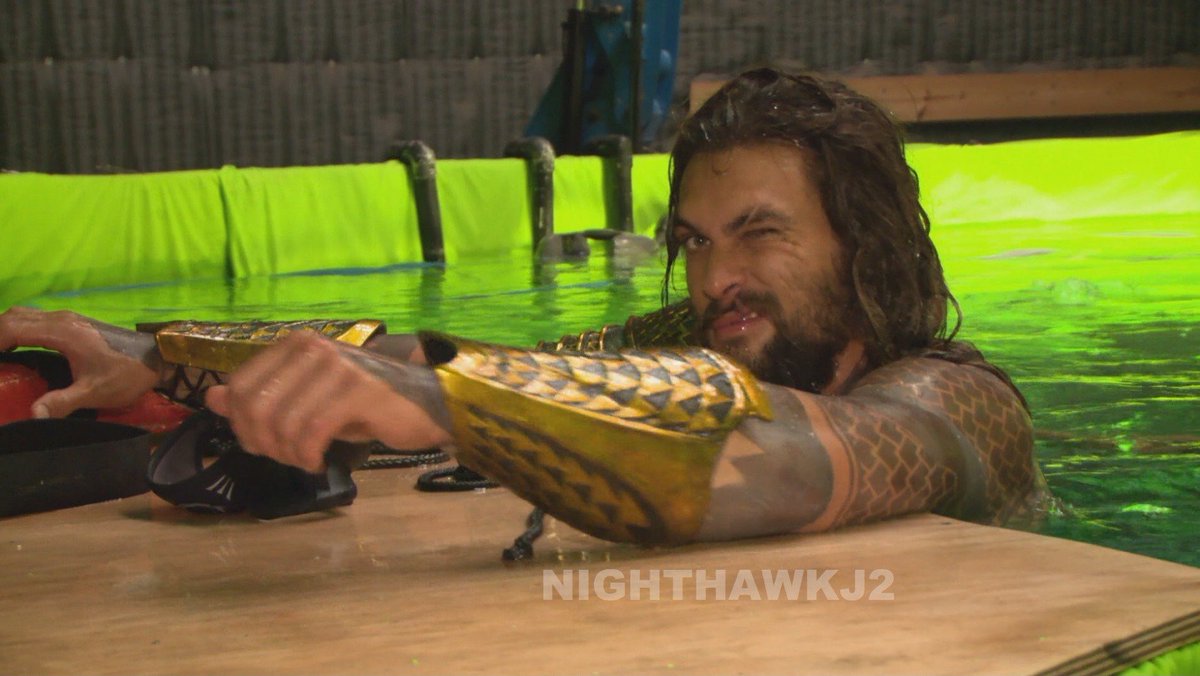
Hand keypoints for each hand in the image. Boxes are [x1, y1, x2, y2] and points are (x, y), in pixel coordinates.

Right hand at [0, 307, 158, 416]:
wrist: (157, 359)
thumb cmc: (126, 374)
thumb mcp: (94, 392)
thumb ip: (62, 402)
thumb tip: (33, 414)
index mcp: (62, 332)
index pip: (12, 328)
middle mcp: (62, 319)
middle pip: (14, 316)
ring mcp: (69, 319)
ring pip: (25, 314)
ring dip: (6, 329)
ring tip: (0, 353)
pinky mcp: (74, 323)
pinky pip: (36, 318)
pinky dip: (19, 328)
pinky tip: (16, 347)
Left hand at [205, 331, 450, 472]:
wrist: (426, 403)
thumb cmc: (366, 404)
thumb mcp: (307, 399)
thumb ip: (261, 397)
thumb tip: (212, 399)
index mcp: (296, 344)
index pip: (241, 386)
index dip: (242, 424)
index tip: (264, 445)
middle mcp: (313, 348)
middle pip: (256, 406)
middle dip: (263, 443)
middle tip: (286, 458)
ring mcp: (337, 367)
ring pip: (283, 423)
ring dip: (288, 454)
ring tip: (305, 460)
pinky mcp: (358, 391)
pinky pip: (312, 433)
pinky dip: (308, 456)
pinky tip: (318, 462)